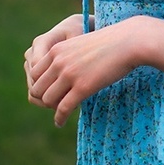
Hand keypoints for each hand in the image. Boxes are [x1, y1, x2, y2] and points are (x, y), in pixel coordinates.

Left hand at [25, 16, 146, 126]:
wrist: (129, 42)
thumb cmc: (110, 42)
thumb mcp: (81, 43)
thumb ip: (68, 55)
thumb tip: (64, 70)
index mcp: (56, 50)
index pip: (34, 73)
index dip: (40, 85)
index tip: (50, 91)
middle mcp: (59, 62)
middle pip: (37, 88)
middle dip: (44, 98)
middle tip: (54, 104)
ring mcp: (70, 75)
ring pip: (47, 100)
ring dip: (52, 108)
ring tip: (60, 112)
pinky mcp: (83, 87)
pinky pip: (63, 108)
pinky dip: (59, 118)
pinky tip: (60, 123)